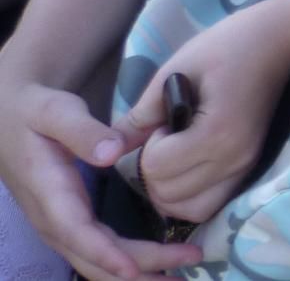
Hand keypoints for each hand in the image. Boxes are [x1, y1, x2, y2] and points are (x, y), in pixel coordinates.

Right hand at [0, 79, 200, 279]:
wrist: (8, 119)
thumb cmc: (35, 112)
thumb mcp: (54, 111)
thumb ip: (83, 131)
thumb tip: (113, 153)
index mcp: (48, 191)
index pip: (76, 231)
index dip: (105, 253)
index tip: (134, 269)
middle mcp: (51, 218)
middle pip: (92, 257)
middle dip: (137, 271)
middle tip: (186, 271)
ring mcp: (59, 226)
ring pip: (94, 263)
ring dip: (135, 276)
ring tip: (179, 279)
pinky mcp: (69, 224)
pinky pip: (95, 254)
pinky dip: (126, 265)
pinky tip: (156, 267)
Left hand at [118, 5, 289, 223]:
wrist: (280, 41)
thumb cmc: (225, 46)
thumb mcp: (174, 70)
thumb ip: (140, 115)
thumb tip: (107, 148)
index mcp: (217, 132)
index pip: (157, 167)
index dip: (149, 145)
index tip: (165, 120)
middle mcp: (235, 160)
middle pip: (169, 196)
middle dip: (155, 170)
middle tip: (168, 137)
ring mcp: (246, 168)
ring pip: (190, 210)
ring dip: (170, 190)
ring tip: (176, 155)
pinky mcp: (251, 170)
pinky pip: (211, 205)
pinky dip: (191, 196)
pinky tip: (189, 166)